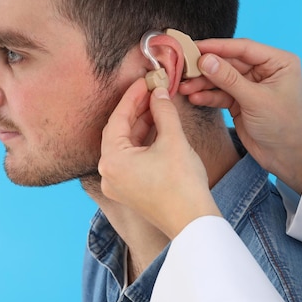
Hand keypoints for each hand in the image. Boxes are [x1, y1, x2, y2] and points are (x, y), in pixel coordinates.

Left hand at [99, 78, 221, 238]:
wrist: (193, 221)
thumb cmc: (182, 184)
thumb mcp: (173, 140)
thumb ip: (163, 111)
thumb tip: (159, 92)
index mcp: (112, 160)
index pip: (118, 117)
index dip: (133, 95)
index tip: (145, 80)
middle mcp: (108, 173)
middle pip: (119, 130)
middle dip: (136, 108)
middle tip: (152, 89)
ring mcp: (118, 183)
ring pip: (125, 144)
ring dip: (141, 123)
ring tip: (157, 104)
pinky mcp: (129, 189)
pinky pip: (131, 157)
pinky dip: (143, 140)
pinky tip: (157, 125)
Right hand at [179, 38, 301, 194]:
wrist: (288, 158)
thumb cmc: (284, 126)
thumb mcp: (256, 100)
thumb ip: (229, 79)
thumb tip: (205, 60)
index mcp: (278, 62)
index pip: (243, 48)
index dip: (218, 47)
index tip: (194, 47)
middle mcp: (265, 70)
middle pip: (229, 62)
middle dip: (206, 67)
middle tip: (184, 68)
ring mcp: (251, 86)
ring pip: (222, 78)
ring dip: (203, 82)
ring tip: (184, 87)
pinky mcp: (241, 101)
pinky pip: (221, 93)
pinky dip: (208, 95)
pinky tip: (194, 97)